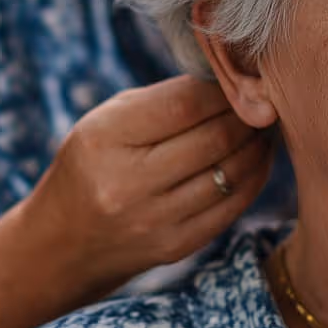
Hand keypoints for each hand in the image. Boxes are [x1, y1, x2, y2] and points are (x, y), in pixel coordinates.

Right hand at [23, 75, 272, 298]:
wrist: (61, 243)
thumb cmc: (93, 164)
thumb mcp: (107, 121)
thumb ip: (165, 100)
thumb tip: (233, 83)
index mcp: (105, 139)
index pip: (184, 104)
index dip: (223, 90)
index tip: (240, 80)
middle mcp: (127, 183)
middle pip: (215, 138)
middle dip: (248, 115)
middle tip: (265, 101)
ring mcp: (153, 220)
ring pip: (231, 172)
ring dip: (258, 144)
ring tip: (265, 126)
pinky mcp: (176, 247)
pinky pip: (233, 205)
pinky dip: (255, 176)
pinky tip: (259, 157)